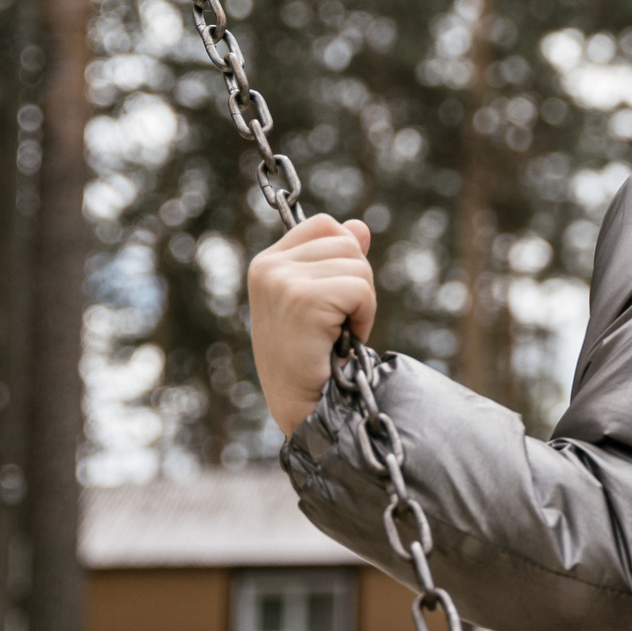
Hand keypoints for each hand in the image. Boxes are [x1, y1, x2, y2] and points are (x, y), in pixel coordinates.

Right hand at [246, 214, 375, 436]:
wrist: (303, 405)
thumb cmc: (311, 358)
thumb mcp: (321, 301)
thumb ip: (338, 261)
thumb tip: (360, 226)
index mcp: (267, 262)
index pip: (324, 225)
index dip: (346, 256)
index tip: (336, 296)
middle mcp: (268, 266)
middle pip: (347, 242)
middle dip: (358, 284)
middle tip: (338, 322)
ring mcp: (282, 281)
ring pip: (359, 266)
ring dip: (362, 304)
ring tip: (337, 333)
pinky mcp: (302, 299)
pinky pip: (361, 290)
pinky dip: (364, 318)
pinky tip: (342, 340)